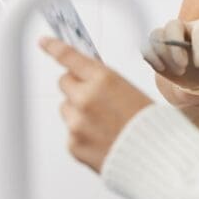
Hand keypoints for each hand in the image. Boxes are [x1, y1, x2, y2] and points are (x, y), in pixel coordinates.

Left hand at [40, 37, 152, 173]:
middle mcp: (85, 98)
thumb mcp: (130, 90)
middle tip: (93, 95)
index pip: (71, 57)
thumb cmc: (149, 123)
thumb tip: (88, 77)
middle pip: (65, 82)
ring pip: (66, 107)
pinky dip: (82, 134)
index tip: (44, 42)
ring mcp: (76, 122)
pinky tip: (102, 137)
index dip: (54, 47)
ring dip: (78, 111)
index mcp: (104, 80)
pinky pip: (71, 132)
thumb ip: (104, 82)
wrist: (153, 156)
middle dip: (76, 85)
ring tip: (103, 122)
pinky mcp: (73, 144)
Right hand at [143, 18, 198, 92]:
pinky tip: (161, 68)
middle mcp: (185, 29)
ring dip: (163, 55)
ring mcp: (169, 37)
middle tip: (183, 67)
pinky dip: (150, 56)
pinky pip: (146, 46)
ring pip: (157, 35)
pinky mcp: (157, 49)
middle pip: (172, 25)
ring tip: (178, 72)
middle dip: (175, 47)